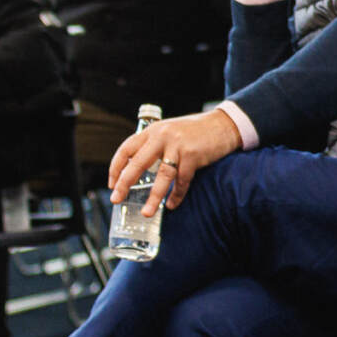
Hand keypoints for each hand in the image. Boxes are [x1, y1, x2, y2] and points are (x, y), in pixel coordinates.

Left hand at [108, 108, 243, 214]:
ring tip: (147, 212)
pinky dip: (177, 194)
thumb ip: (155, 144)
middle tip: (116, 199)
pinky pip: (182, 180)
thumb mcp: (170, 131)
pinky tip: (172, 204)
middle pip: (138, 163)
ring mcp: (179, 146)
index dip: (116, 168)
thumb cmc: (196, 131)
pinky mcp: (194, 155)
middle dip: (125, 184)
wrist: (224, 124)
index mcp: (153, 131)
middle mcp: (162, 136)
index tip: (112, 184)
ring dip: (153, 197)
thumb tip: (139, 167)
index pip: (126, 149)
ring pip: (162, 176)